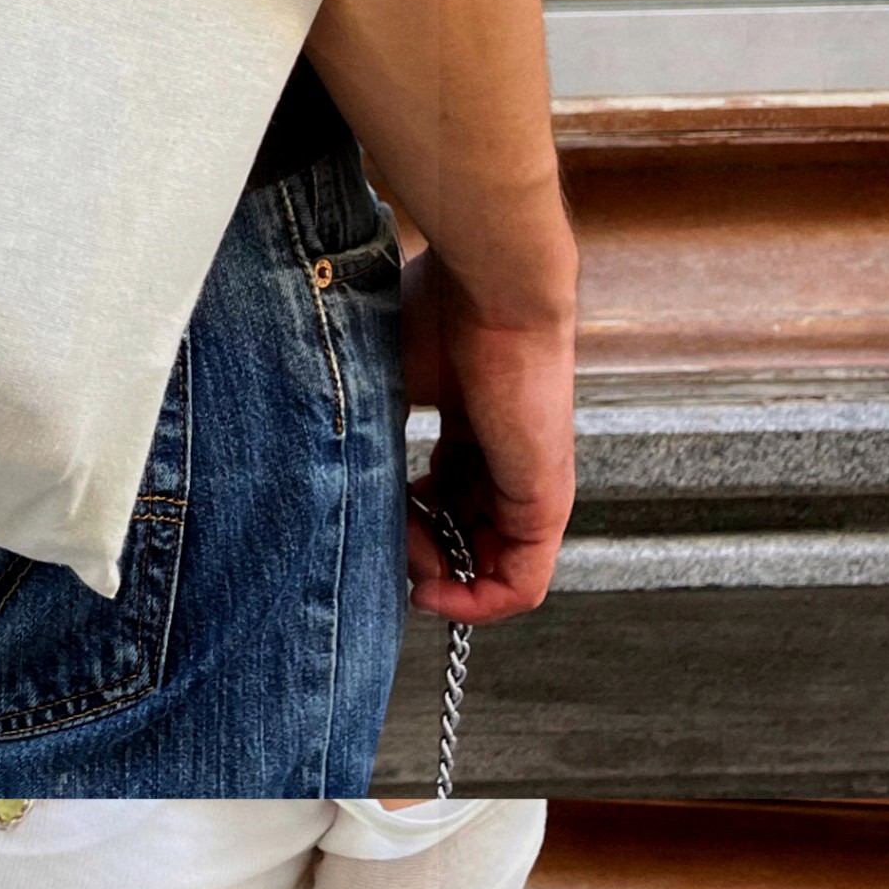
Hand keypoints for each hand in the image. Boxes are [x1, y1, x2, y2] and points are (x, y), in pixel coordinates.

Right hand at [401, 241, 573, 625]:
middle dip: (420, 559)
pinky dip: (480, 604)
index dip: (403, 525)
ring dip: (443, 584)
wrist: (493, 284)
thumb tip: (342, 488)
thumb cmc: (438, 310)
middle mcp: (504, 461)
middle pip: (463, 537)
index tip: (370, 524)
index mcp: (471, 429)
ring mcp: (529, 483)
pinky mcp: (546, 501)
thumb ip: (370, 436)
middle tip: (386, 550)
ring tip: (410, 570)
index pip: (442, 500)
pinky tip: (437, 592)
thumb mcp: (386, 384)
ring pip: (489, 568)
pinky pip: (523, 583)